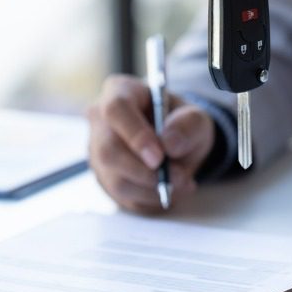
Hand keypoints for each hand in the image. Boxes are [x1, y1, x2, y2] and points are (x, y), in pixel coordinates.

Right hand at [87, 75, 214, 212]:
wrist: (176, 142)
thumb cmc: (180, 122)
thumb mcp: (195, 118)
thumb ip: (187, 126)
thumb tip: (169, 144)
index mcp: (119, 91)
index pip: (116, 110)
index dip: (135, 135)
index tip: (159, 157)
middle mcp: (99, 119)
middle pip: (109, 151)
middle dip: (146, 172)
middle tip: (179, 177)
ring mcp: (97, 150)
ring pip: (115, 179)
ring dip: (152, 189)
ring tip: (182, 183)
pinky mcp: (103, 176)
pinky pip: (122, 197)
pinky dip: (150, 199)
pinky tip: (169, 190)